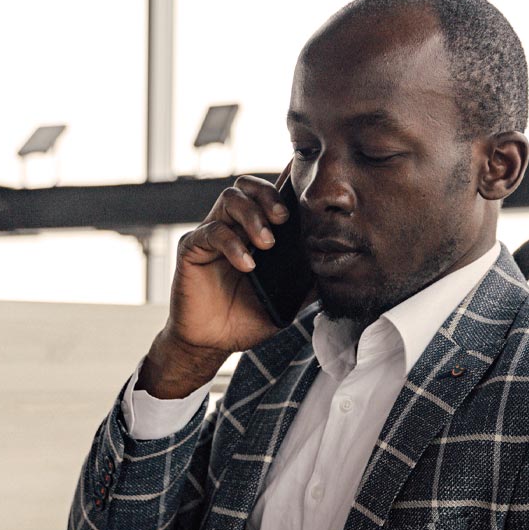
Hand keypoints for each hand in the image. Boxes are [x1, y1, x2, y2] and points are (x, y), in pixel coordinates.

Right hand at [138, 166, 293, 398]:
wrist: (212, 343)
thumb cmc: (246, 319)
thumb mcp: (285, 301)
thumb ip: (306, 283)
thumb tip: (336, 268)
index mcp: (255, 233)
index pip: (269, 197)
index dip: (284, 187)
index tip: (304, 197)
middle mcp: (233, 227)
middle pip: (246, 186)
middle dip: (268, 196)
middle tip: (283, 219)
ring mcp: (211, 235)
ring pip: (229, 199)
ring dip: (253, 216)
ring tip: (267, 244)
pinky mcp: (192, 248)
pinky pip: (211, 231)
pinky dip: (232, 244)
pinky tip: (247, 265)